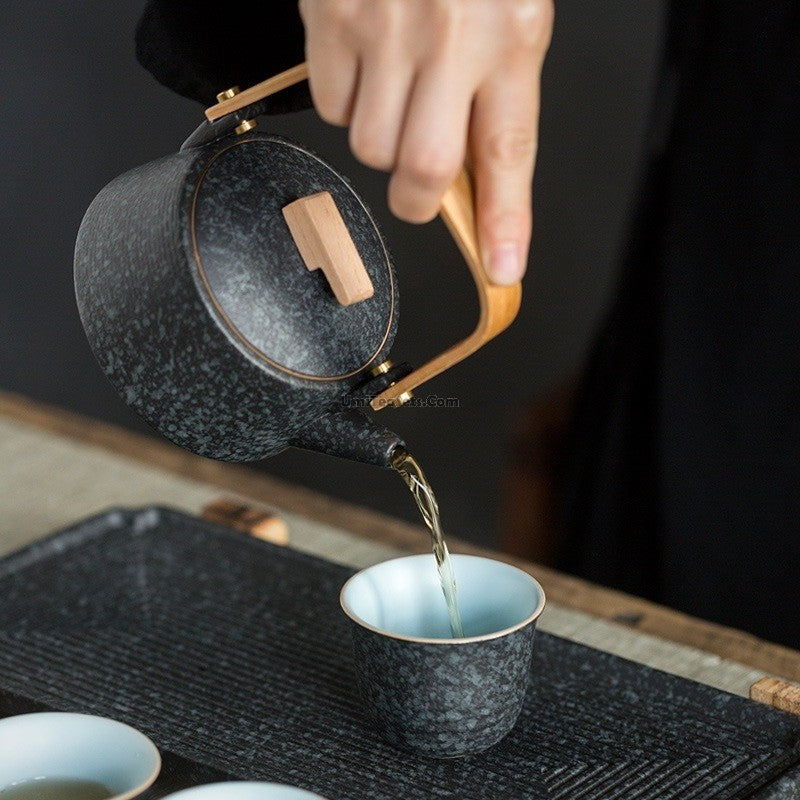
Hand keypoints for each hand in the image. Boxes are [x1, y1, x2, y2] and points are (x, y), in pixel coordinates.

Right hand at [298, 0, 552, 284]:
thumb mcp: (508, 12)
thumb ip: (498, 92)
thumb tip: (477, 179)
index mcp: (509, 33)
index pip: (509, 148)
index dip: (506, 220)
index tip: (504, 269)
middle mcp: (448, 37)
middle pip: (424, 170)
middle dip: (420, 199)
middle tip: (422, 186)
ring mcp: (385, 29)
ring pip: (370, 146)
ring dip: (381, 140)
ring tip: (396, 92)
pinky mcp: (332, 20)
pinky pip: (332, 106)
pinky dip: (347, 102)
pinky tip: (366, 61)